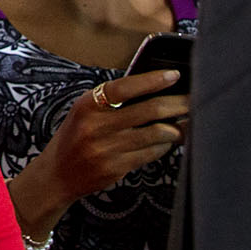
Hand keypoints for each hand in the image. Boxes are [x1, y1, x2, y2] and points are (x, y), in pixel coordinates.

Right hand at [18, 67, 185, 215]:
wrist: (57, 174)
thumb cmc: (75, 137)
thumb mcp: (85, 111)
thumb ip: (111, 100)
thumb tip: (153, 87)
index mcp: (88, 105)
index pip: (125, 87)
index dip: (153, 80)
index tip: (174, 75)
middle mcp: (96, 126)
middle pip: (148, 110)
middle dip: (177, 104)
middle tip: (192, 100)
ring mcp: (106, 149)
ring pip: (155, 134)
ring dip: (176, 129)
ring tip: (184, 124)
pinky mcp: (115, 168)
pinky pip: (150, 153)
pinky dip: (164, 146)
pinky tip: (168, 141)